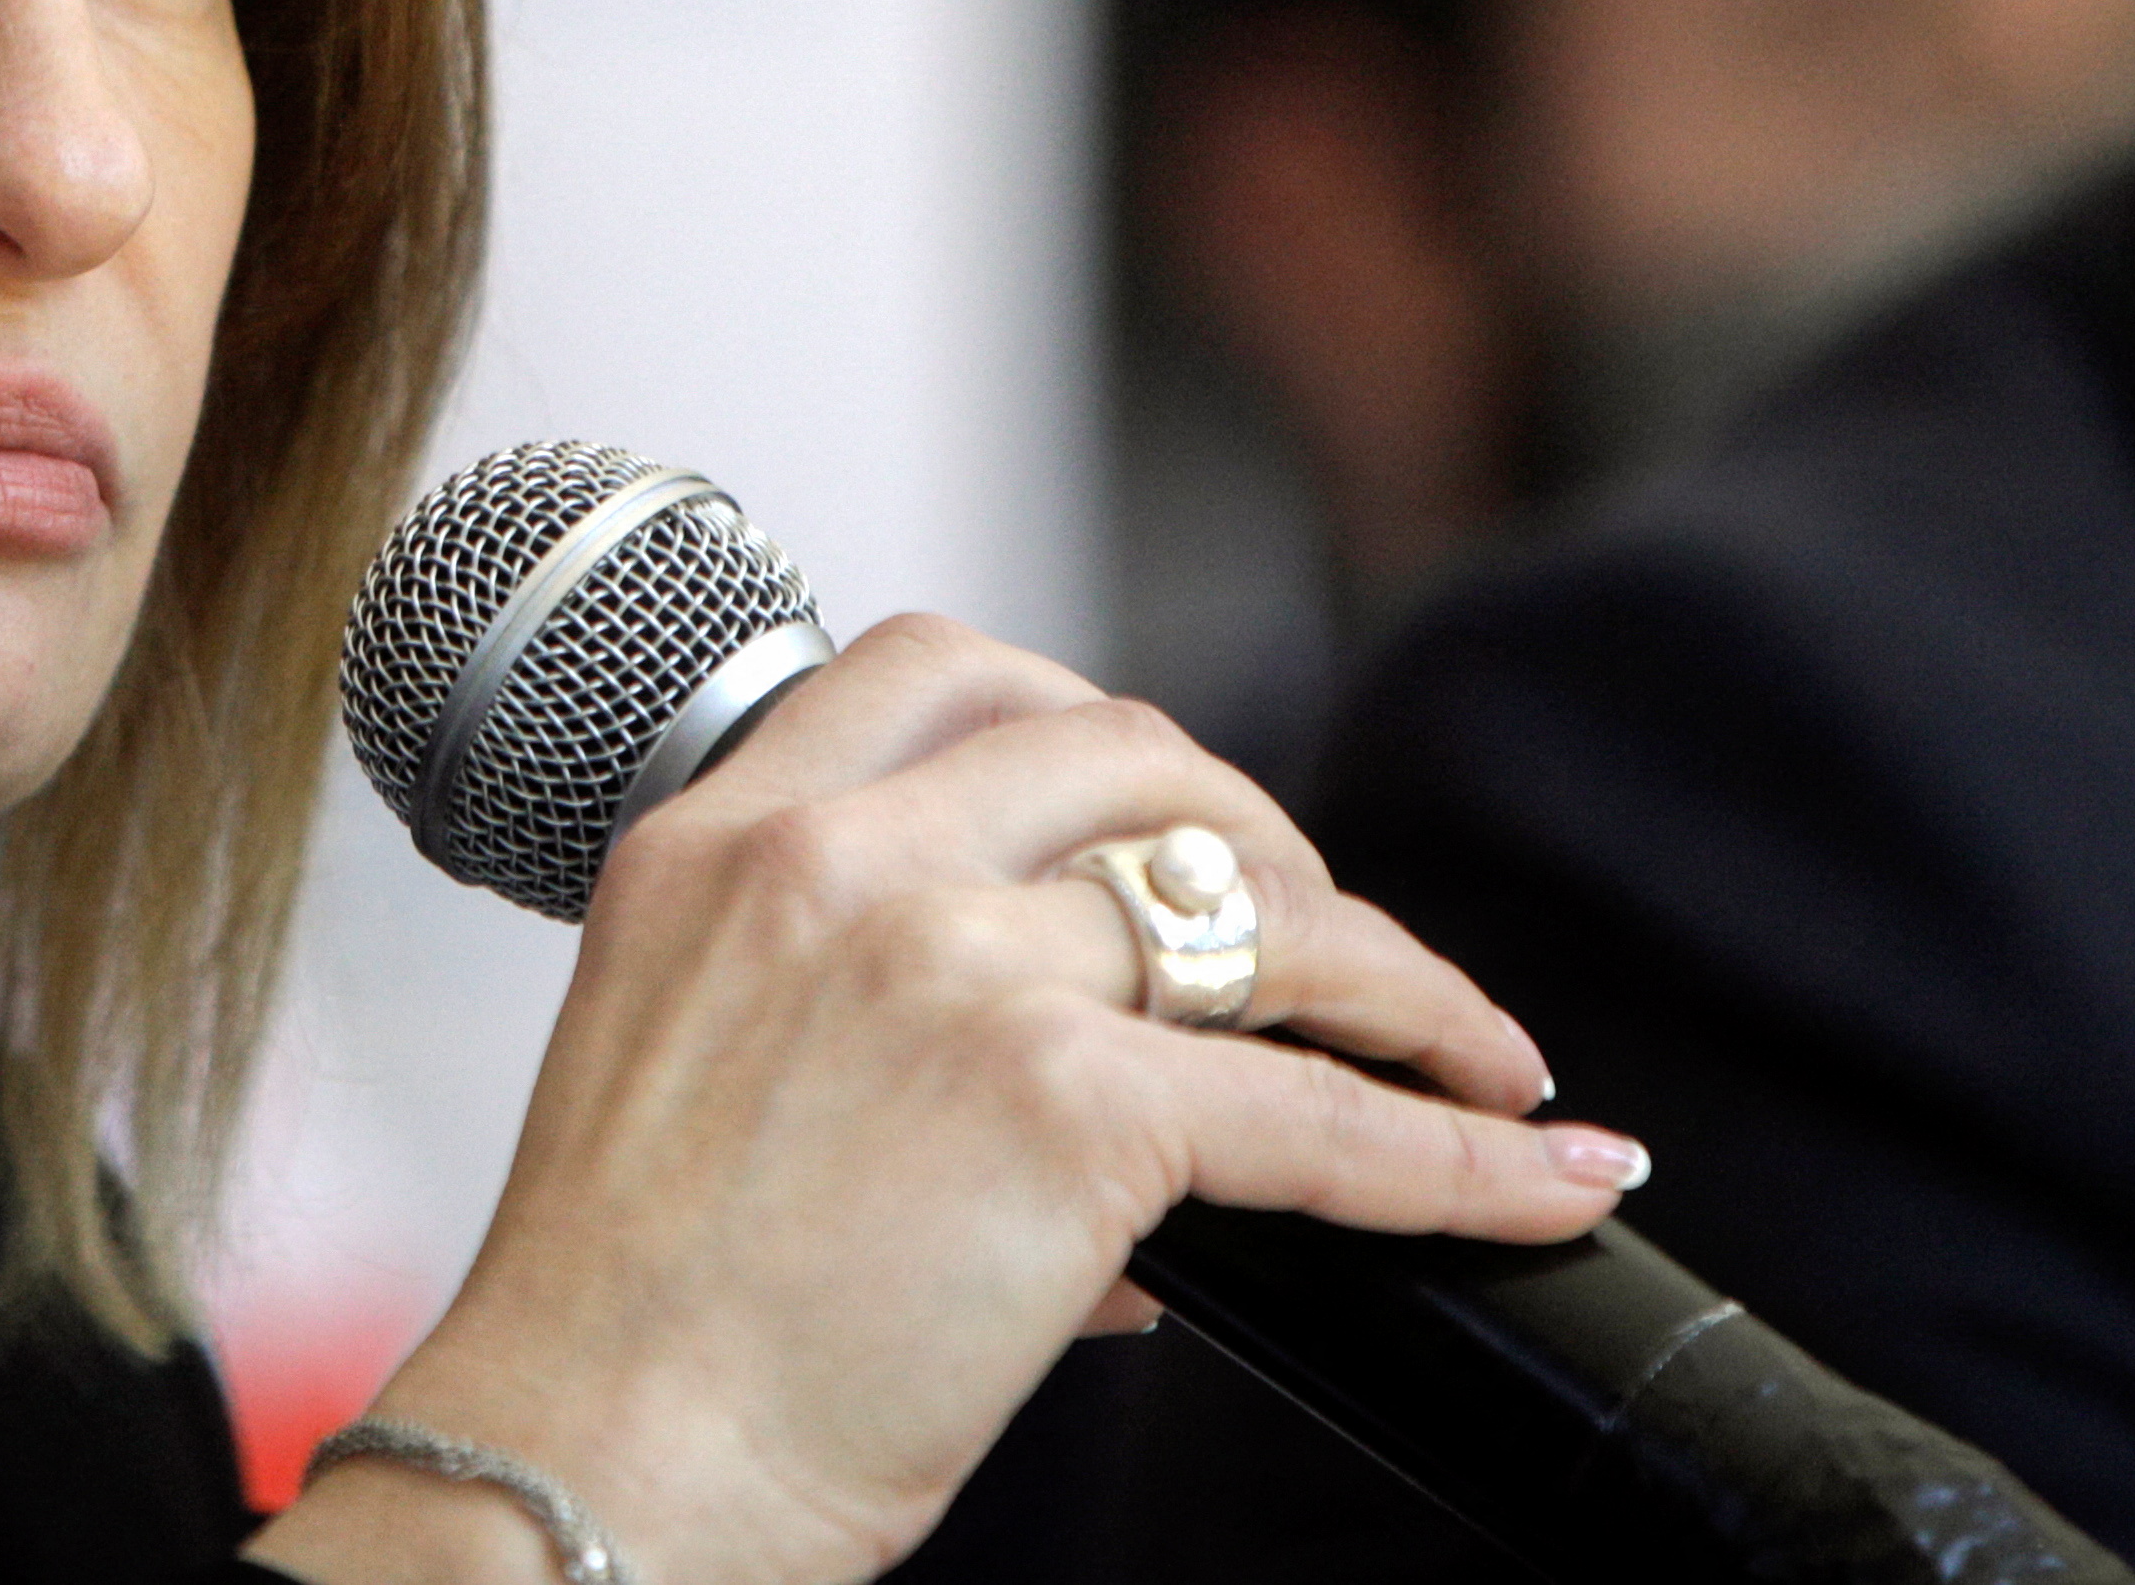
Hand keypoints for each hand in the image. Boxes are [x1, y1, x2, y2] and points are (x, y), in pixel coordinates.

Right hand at [248, 616, 1644, 1584]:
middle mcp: (833, 862)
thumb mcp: (686, 1064)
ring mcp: (957, 968)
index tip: (1166, 808)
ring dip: (1399, 984)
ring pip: (1260, 915)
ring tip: (1472, 1058)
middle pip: (1132, 754)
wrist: (590, 1461)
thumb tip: (1097, 1104)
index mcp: (719, 837)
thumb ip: (849, 1005)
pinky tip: (1544, 1174)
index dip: (1090, 727)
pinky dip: (1461, 1157)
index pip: (943, 672)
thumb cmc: (623, 1320)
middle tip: (1325, 946)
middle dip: (1264, 839)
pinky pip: (1325, 1119)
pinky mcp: (1066, 1110)